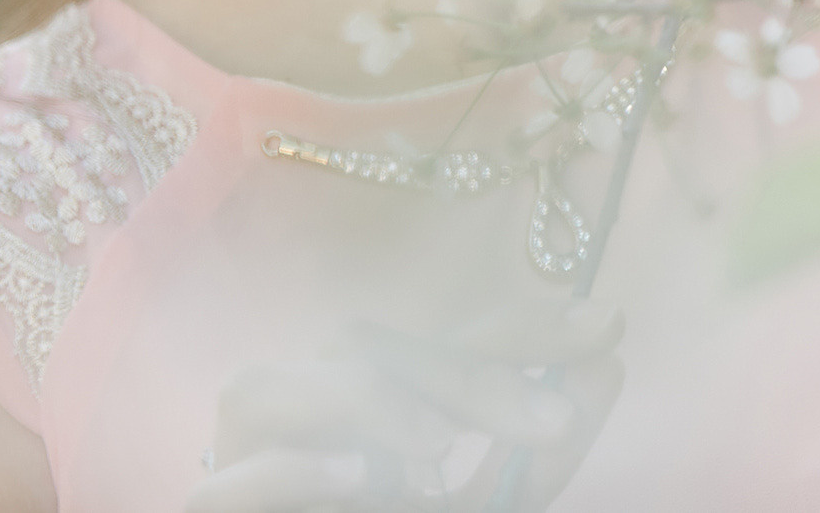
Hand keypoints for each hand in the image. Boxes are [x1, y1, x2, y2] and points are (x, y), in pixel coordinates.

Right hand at [186, 295, 623, 512]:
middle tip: (550, 420)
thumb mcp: (489, 499)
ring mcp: (246, 449)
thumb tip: (607, 368)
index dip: (525, 326)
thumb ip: (541, 449)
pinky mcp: (212, 504)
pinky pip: (227, 479)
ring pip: (278, 385)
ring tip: (437, 451)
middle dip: (467, 380)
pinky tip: (359, 479)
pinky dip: (290, 470)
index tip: (606, 324)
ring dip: (363, 405)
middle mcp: (306, 397)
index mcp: (373, 384)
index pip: (448, 337)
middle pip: (372, 349)